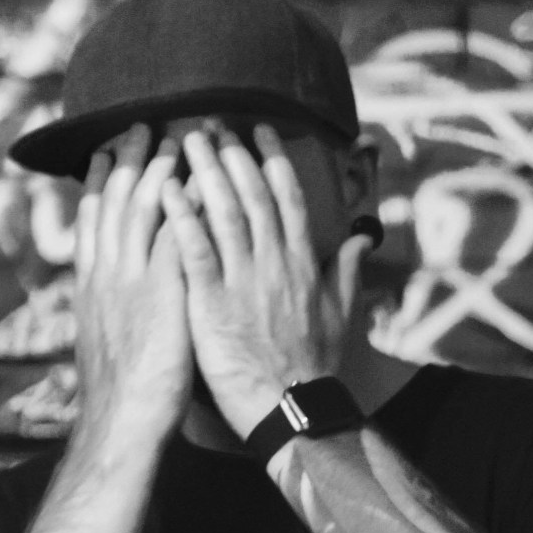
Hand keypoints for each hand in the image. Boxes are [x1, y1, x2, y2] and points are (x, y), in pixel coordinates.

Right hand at [71, 124, 192, 449]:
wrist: (121, 420)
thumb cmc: (119, 392)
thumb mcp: (103, 341)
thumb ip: (110, 309)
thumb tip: (110, 299)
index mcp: (91, 284)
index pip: (93, 219)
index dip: (101, 182)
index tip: (108, 152)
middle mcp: (105, 273)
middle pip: (113, 201)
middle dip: (126, 161)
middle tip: (139, 126)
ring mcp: (130, 279)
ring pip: (141, 208)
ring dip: (159, 169)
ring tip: (175, 138)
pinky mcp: (160, 290)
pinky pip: (175, 234)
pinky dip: (185, 205)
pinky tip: (201, 182)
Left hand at [160, 125, 372, 437]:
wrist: (293, 409)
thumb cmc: (313, 365)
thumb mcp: (341, 312)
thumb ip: (347, 270)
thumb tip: (365, 237)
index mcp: (303, 262)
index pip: (287, 198)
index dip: (272, 161)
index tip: (258, 131)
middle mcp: (275, 262)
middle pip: (253, 196)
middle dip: (233, 155)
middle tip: (210, 124)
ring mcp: (244, 281)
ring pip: (225, 214)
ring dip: (205, 173)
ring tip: (185, 142)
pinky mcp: (213, 303)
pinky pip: (195, 251)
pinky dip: (182, 218)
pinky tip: (166, 191)